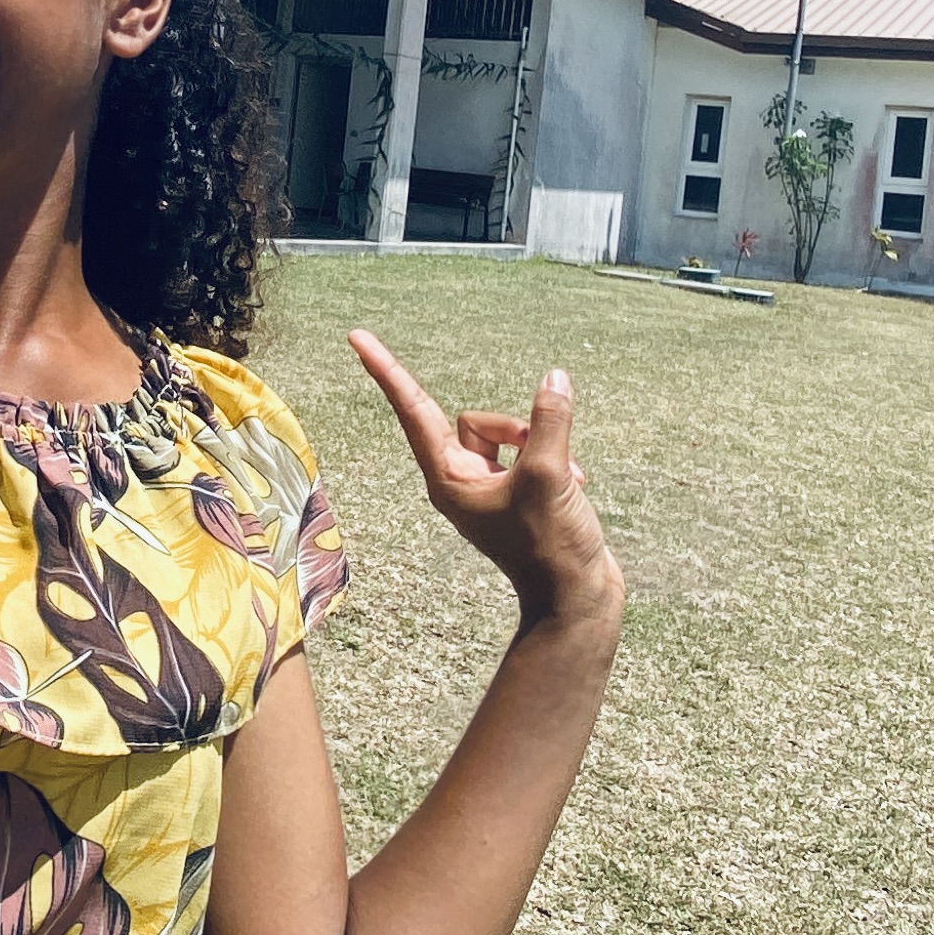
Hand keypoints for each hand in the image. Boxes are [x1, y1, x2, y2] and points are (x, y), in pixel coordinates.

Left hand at [347, 331, 621, 629]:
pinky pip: (530, 451)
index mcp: (448, 480)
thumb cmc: (552, 548)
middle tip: (544, 462)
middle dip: (517, 429)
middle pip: (477, 422)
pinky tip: (576, 485)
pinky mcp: (517, 493)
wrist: (575, 597)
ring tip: (566, 479)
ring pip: (509, 434)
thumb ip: (549, 423)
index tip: (356, 337)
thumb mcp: (551, 476)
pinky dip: (556, 459)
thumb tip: (553, 380)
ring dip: (543, 445)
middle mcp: (460, 481)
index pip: (413, 411)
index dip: (387, 371)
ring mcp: (489, 488)